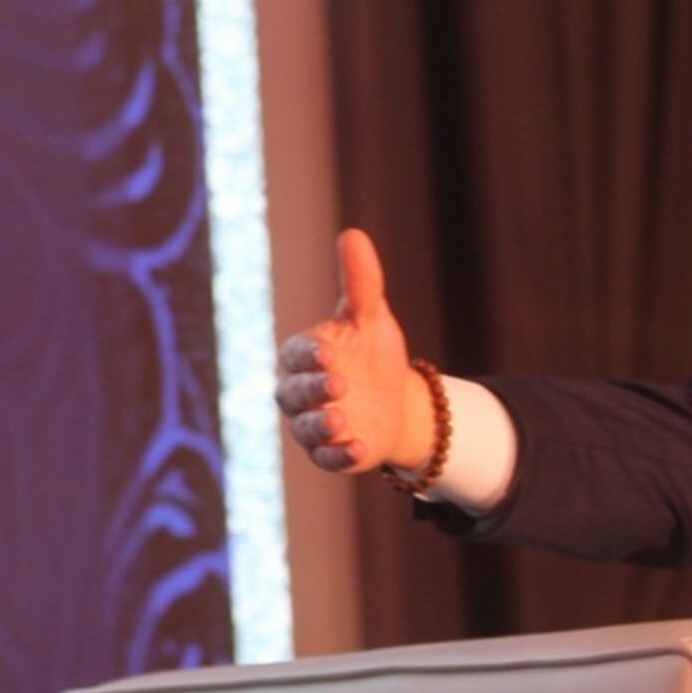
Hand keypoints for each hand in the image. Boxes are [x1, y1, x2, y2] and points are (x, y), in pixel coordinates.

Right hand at [276, 229, 435, 475]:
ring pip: (307, 428)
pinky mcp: (330, 454)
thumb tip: (353, 233)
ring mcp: (312, 426)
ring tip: (343, 420)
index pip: (297, 354)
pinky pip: (328, 458)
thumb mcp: (371, 316)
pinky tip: (360, 448)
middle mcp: (298, 392)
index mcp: (303, 356)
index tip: (329, 351)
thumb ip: (361, 281)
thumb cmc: (372, 352)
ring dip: (322, 426)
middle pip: (296, 393)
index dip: (310, 354)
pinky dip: (341, 455)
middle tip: (338, 384)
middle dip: (314, 390)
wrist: (395, 401)